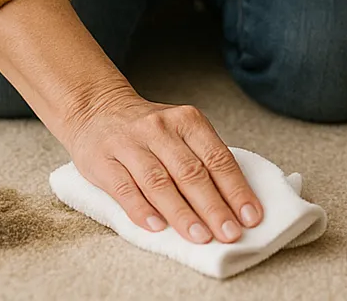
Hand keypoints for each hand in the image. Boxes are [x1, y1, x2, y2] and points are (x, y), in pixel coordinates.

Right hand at [64, 86, 263, 244]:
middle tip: (230, 234)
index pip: (217, 158)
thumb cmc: (148, 131)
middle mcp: (159, 129)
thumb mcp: (179, 131)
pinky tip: (157, 228)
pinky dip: (142, 210)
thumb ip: (201, 158)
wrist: (96, 110)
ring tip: (201, 237)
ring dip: (183, 213)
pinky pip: (125, 189)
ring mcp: (130, 144)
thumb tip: (231, 204)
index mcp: (187, 120)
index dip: (235, 190)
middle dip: (214, 207)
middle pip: (192, 173)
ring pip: (160, 182)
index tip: (250, 217)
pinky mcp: (102, 161)